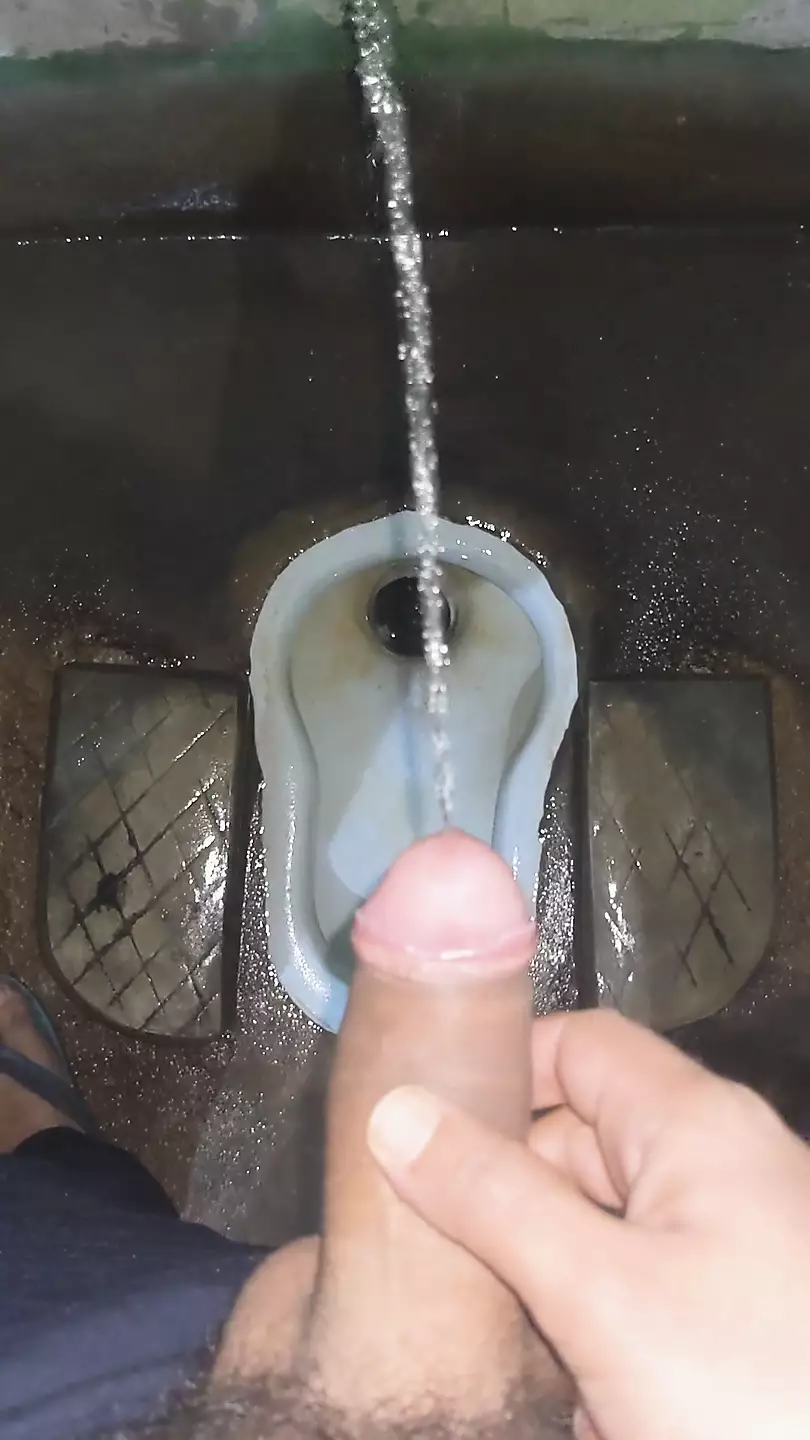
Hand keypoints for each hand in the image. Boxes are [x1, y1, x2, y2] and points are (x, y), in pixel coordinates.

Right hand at [367, 1009, 809, 1439]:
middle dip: (500, 1186)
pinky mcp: (730, 1316)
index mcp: (695, 1124)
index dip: (497, 1069)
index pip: (576, 1043)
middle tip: (416, 1240)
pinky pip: (632, 1290)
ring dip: (535, 1268)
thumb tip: (396, 1114)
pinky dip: (583, 1321)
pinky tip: (552, 1378)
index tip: (414, 1125)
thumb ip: (494, 1197)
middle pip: (578, 1138)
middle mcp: (716, 1167)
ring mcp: (727, 1245)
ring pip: (598, 1223)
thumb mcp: (602, 1293)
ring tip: (469, 1314)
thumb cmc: (752, 1389)